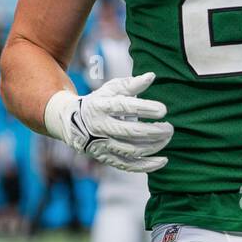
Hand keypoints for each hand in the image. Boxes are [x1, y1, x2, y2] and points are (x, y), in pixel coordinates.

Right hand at [43, 72, 173, 172]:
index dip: (145, 109)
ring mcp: (102, 145)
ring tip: (167, 138)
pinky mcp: (105, 158)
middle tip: (170, 128)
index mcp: (102, 106)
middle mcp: (100, 127)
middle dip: (154, 131)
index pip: (125, 107)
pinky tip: (163, 161)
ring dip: (154, 146)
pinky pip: (128, 166)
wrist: (71, 123)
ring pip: (132, 150)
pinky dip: (147, 166)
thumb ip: (131, 84)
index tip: (163, 110)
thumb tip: (152, 76)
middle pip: (131, 132)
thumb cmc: (98, 102)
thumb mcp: (110, 89)